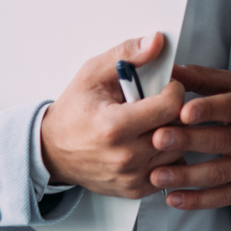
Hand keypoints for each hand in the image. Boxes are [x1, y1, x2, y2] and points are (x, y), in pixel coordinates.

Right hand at [38, 33, 191, 197]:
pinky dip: (166, 154)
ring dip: (173, 133)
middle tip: (158, 104)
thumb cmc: (74, 111)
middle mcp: (125, 157)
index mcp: (115, 127)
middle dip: (174, 111)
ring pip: (179, 150)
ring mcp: (132, 177)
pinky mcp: (136, 189)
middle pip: (178, 129)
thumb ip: (126, 54)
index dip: (173, 90)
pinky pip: (170, 169)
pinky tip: (149, 141)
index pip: (171, 107)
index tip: (165, 86)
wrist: (52, 151)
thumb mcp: (93, 74)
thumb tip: (156, 41)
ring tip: (151, 122)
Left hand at [141, 64, 230, 209]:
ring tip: (156, 175)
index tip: (183, 111)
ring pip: (218, 172)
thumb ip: (201, 79)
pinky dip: (197, 200)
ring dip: (186, 175)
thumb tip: (168, 68)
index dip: (208, 109)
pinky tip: (173, 199)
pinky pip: (222, 197)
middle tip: (157, 139)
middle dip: (188, 140)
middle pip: (221, 140)